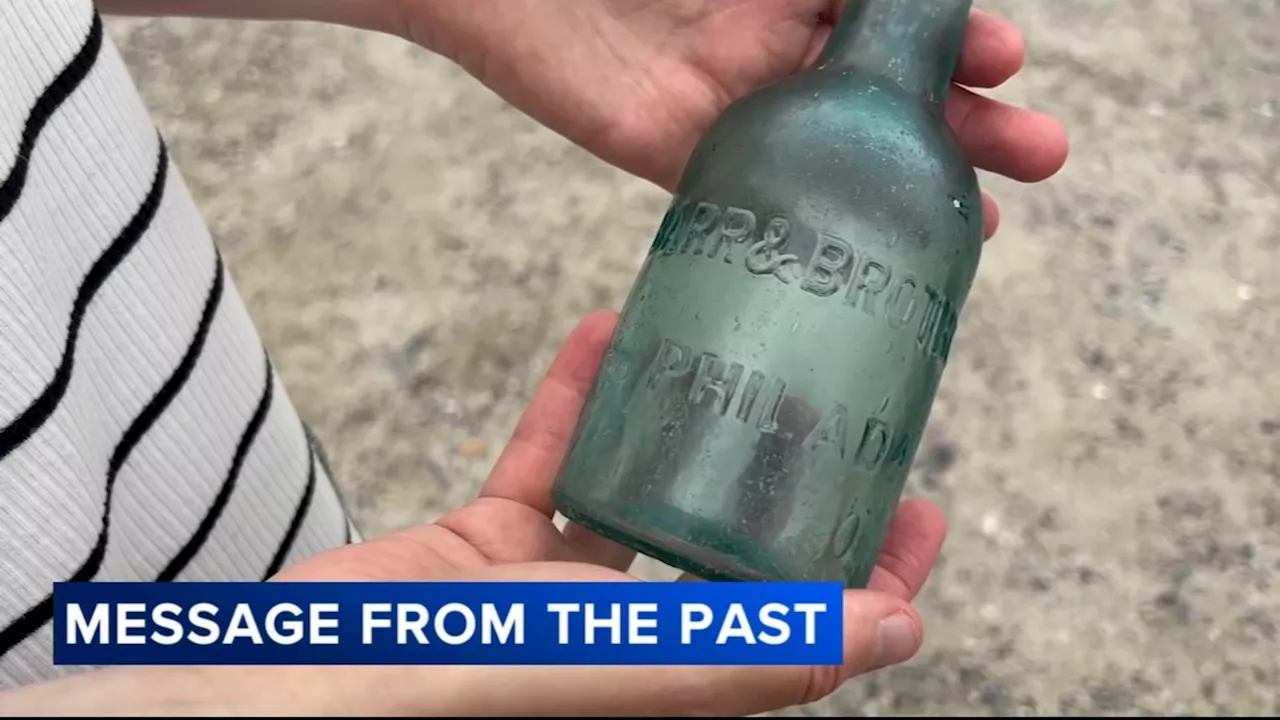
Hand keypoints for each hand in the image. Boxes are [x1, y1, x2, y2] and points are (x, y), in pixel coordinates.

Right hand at [278, 309, 945, 714]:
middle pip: (733, 549)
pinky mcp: (487, 548)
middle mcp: (629, 637)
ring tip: (725, 345)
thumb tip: (898, 634)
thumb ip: (756, 648)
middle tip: (828, 398)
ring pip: (638, 490)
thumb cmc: (459, 687)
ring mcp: (556, 594)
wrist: (301, 683)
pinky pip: (545, 459)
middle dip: (783, 477)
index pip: (807, 626)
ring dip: (677, 419)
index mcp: (678, 676)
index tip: (921, 504)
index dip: (875, 573)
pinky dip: (574, 401)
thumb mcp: (629, 666)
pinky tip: (605, 335)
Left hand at [393, 0, 1068, 238]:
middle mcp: (782, 44)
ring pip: (848, 156)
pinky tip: (884, 260)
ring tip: (983, 221)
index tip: (1005, 56)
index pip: (905, 21)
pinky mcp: (689, 159)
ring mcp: (740, 105)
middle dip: (969, 120)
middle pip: (896, 93)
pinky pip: (771, 201)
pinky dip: (828, 230)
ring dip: (918, 187)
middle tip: (1040, 153)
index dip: (961, 41)